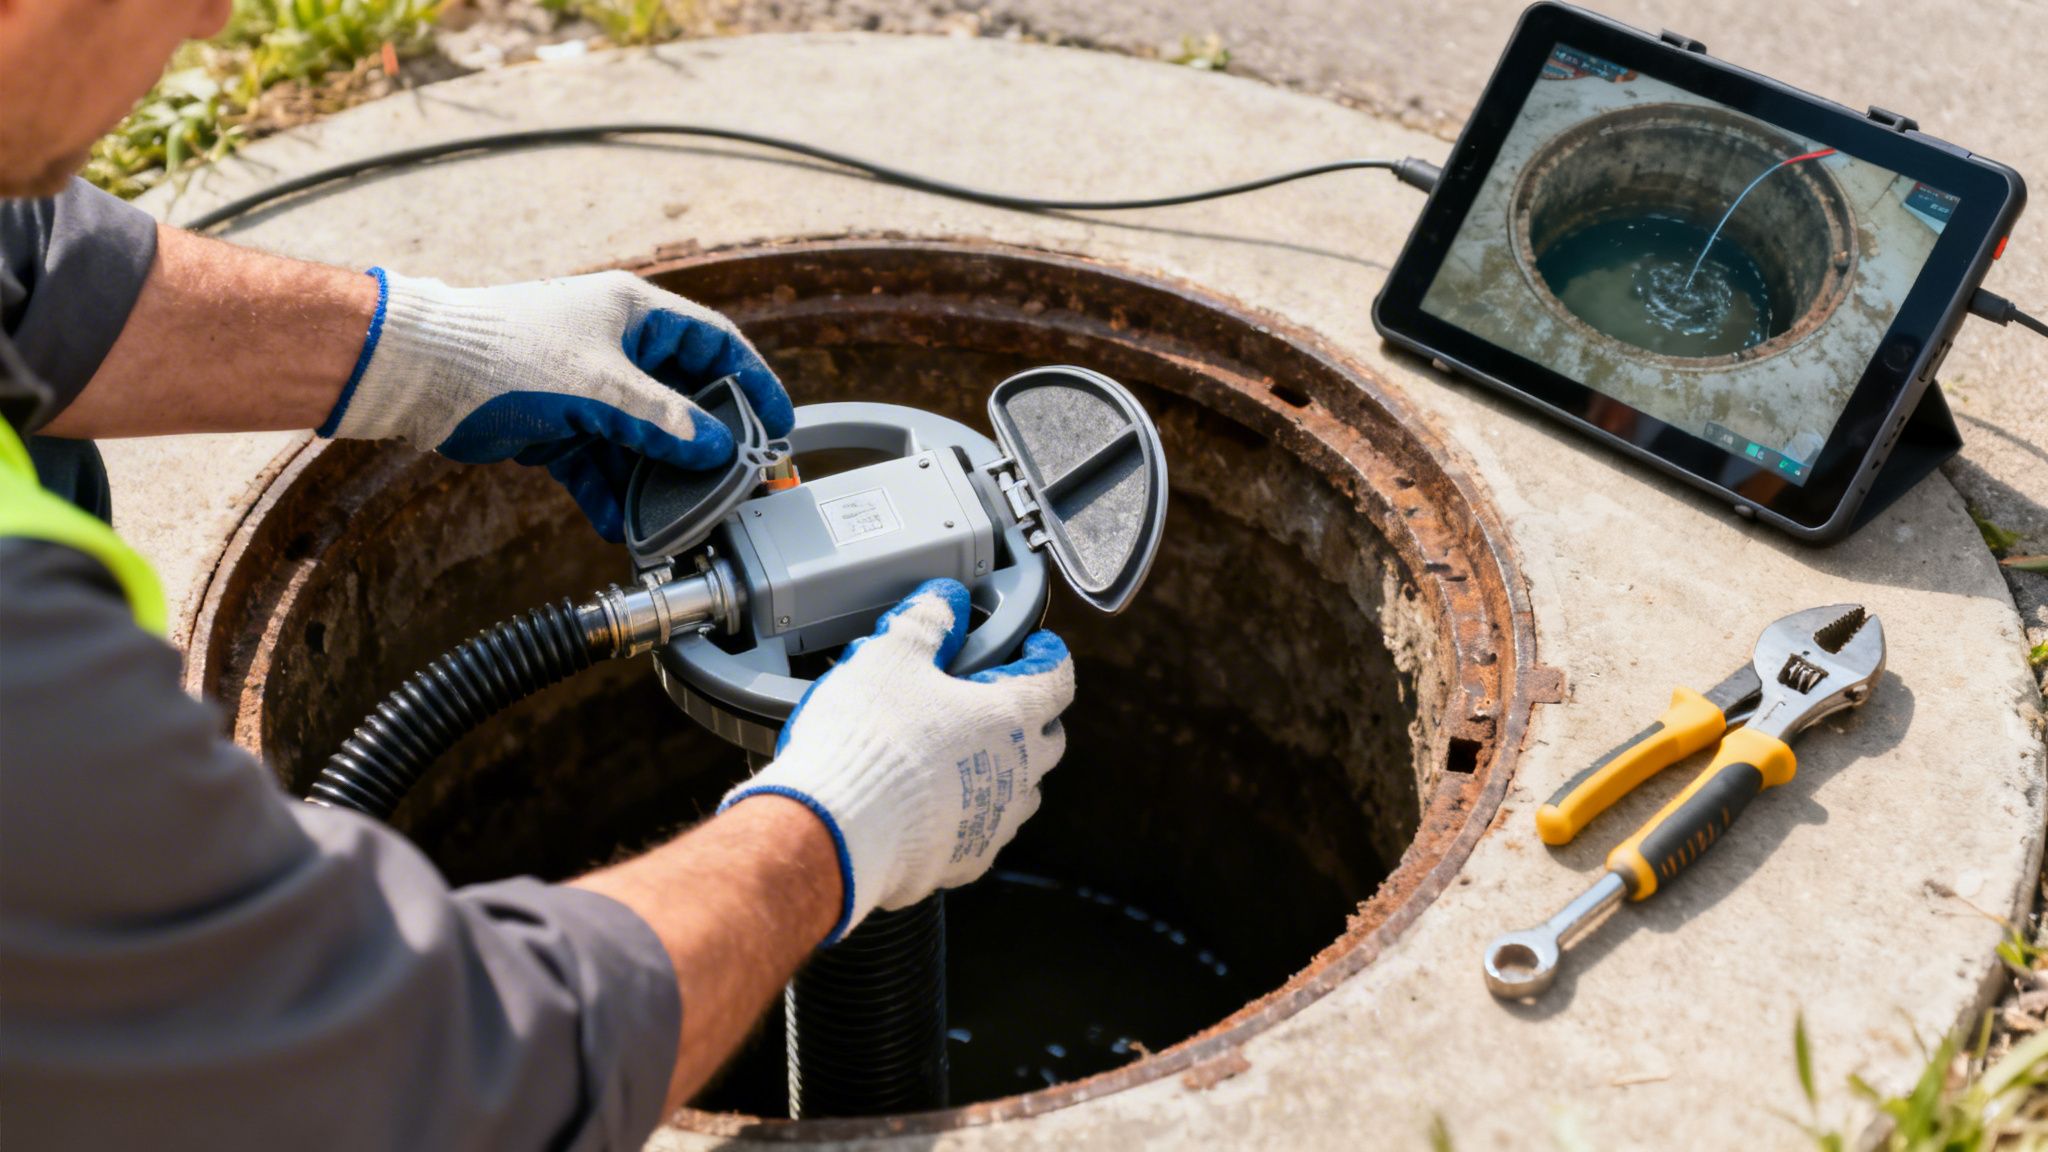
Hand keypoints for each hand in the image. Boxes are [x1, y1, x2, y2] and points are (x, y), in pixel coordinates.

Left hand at [320, 268, 793, 541]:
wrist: (419, 372)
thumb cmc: (504, 354)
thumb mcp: (600, 388)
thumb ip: (664, 421)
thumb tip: (717, 449)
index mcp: (633, 314)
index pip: (715, 343)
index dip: (752, 382)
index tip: (779, 423)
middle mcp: (615, 347)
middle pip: (682, 399)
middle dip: (705, 446)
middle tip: (734, 482)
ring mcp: (586, 388)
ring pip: (641, 439)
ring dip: (657, 479)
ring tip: (679, 518)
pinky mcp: (557, 426)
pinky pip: (600, 464)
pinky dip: (612, 493)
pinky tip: (623, 526)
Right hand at [720, 579, 1074, 942]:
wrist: (835, 831)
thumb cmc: (868, 739)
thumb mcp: (890, 655)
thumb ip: (926, 620)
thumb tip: (946, 600)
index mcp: (1010, 716)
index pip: (1057, 678)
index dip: (1049, 656)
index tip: (1038, 647)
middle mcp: (1017, 773)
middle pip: (1049, 739)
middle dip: (1033, 715)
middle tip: (1000, 697)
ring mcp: (994, 822)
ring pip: (1022, 791)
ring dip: (1006, 769)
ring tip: (968, 754)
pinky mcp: (965, 861)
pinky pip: (983, 831)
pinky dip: (970, 812)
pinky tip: (938, 804)